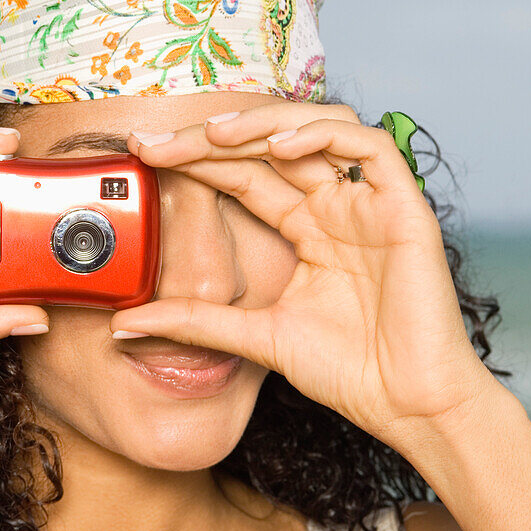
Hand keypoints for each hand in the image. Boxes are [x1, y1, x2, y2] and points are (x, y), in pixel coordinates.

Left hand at [110, 102, 497, 448]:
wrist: (407, 406)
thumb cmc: (348, 372)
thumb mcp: (254, 335)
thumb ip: (194, 321)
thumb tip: (123, 325)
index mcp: (304, 228)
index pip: (241, 175)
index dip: (194, 158)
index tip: (141, 153)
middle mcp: (333, 207)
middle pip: (268, 147)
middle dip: (210, 137)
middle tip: (156, 142)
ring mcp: (367, 203)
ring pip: (316, 129)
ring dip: (263, 124)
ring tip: (212, 136)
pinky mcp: (403, 207)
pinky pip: (370, 147)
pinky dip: (324, 136)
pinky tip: (280, 147)